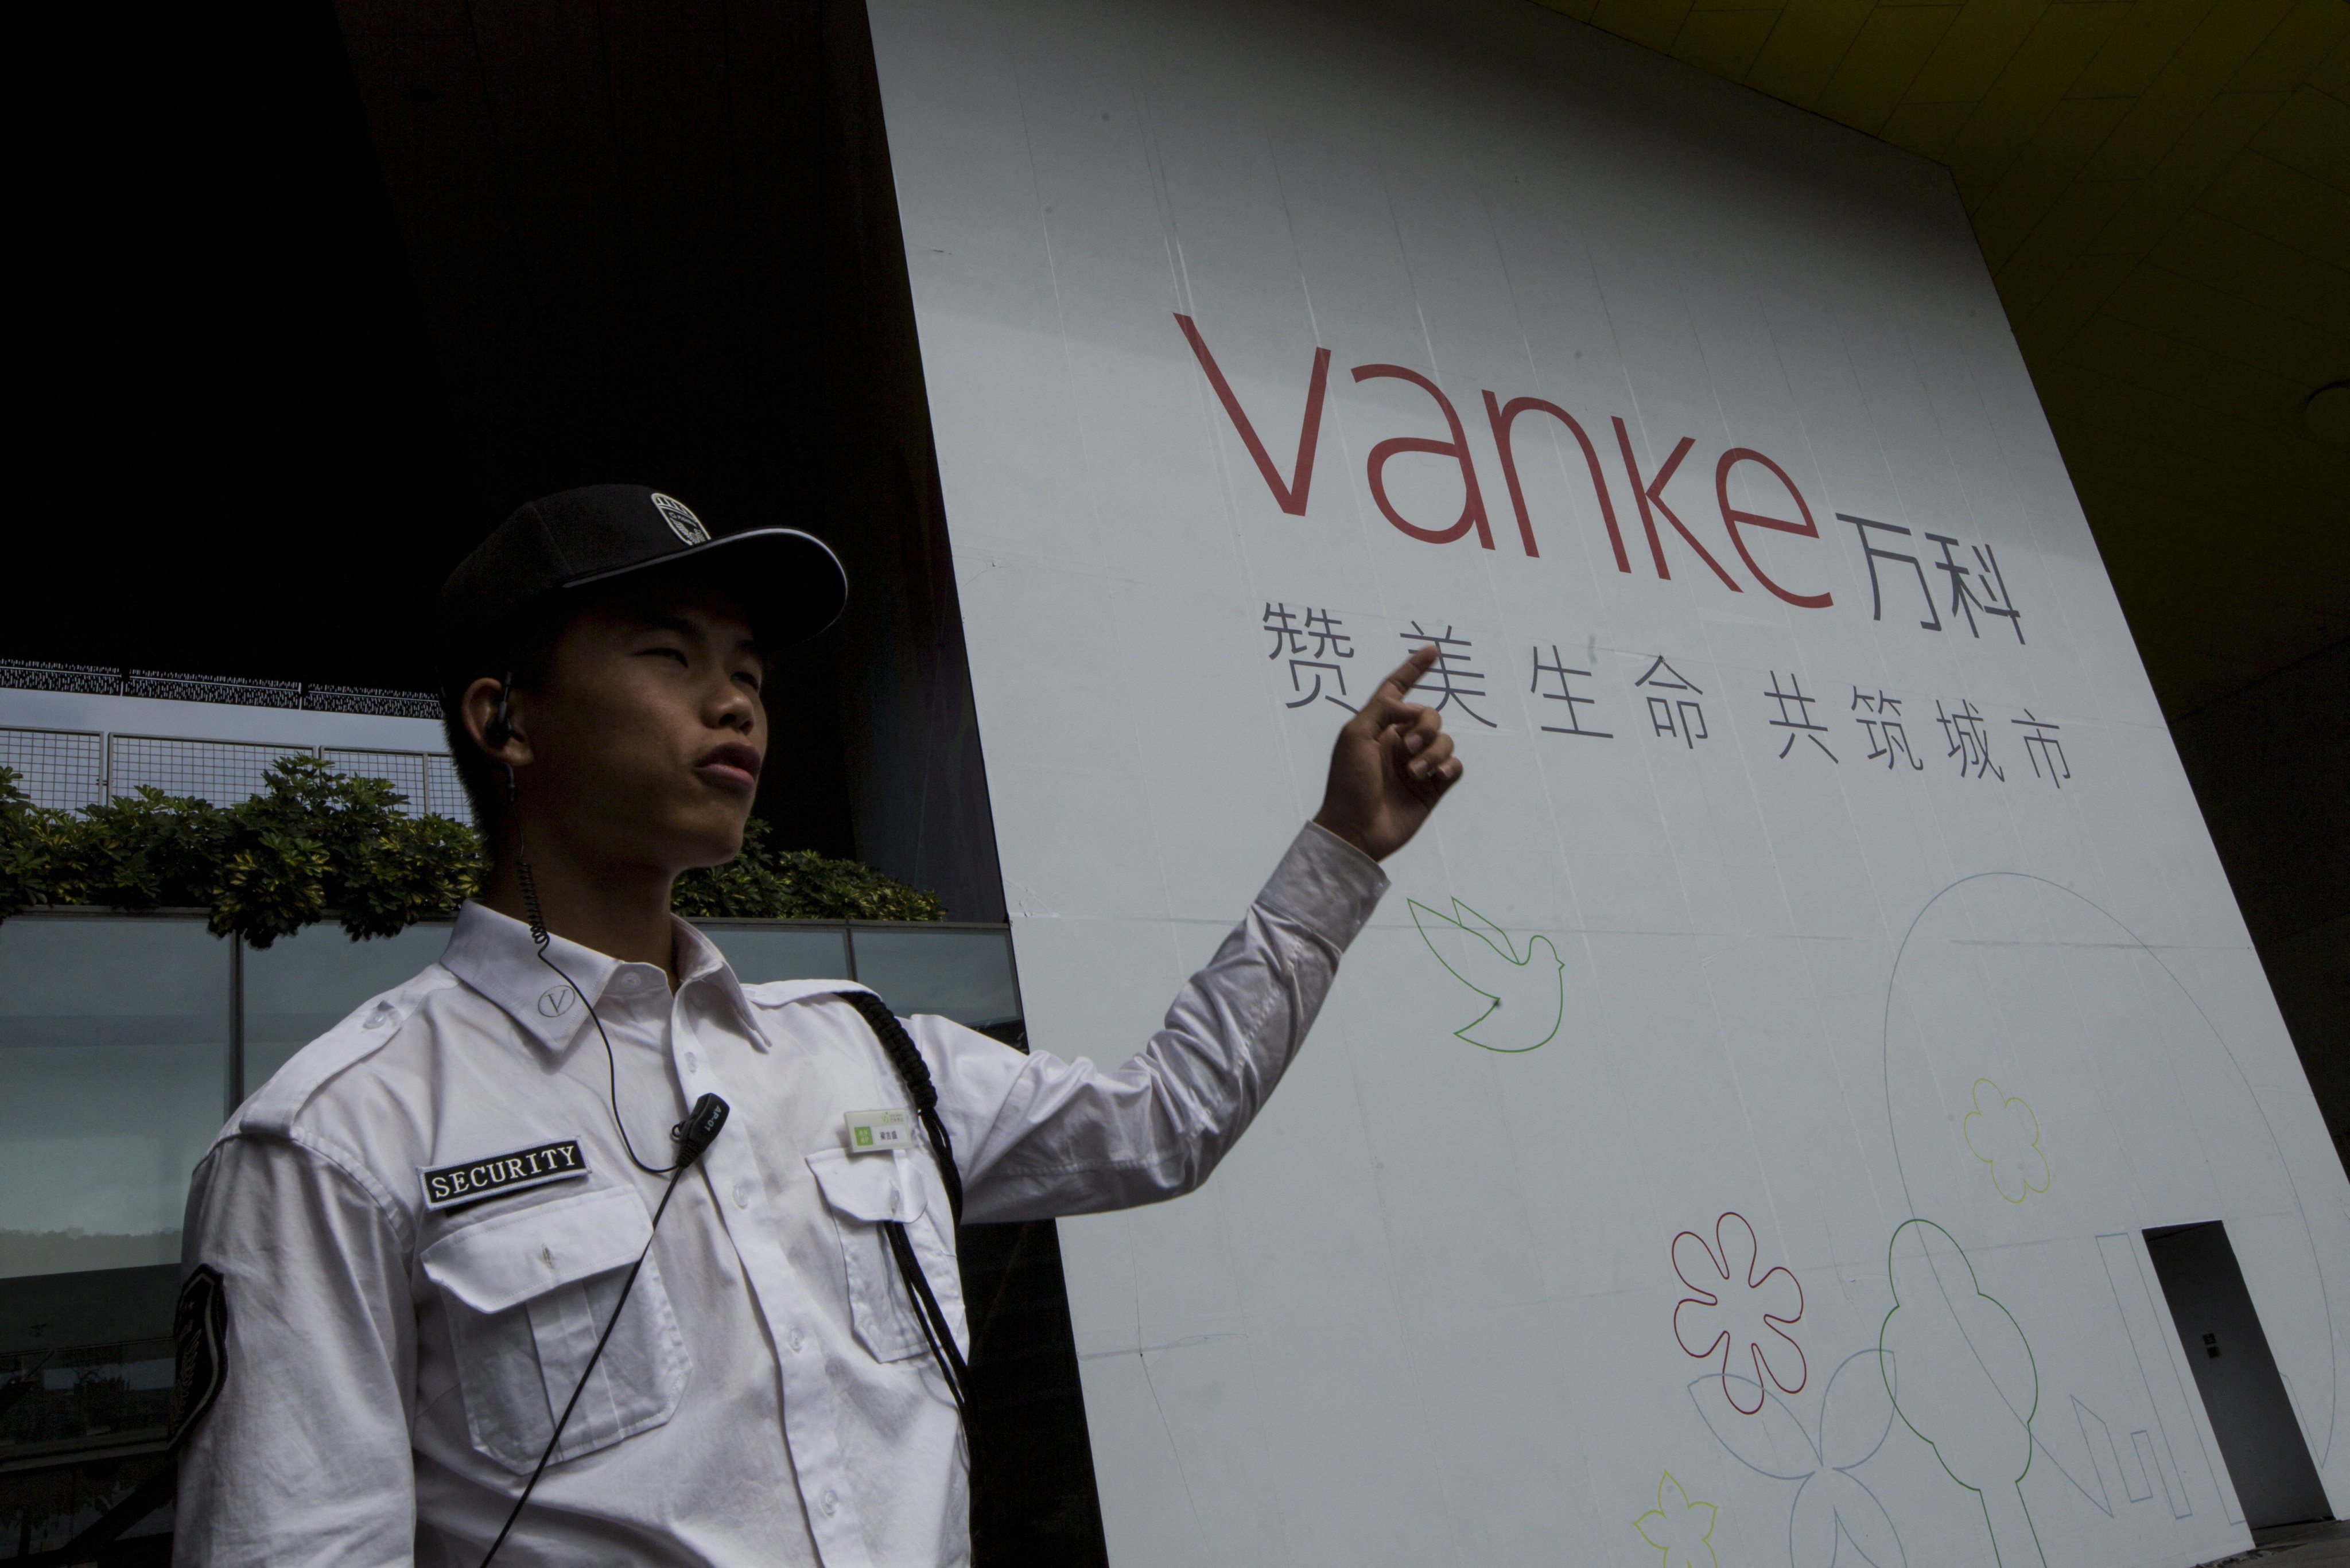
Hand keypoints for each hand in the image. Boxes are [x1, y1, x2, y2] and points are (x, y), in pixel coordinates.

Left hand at [1312, 646, 1461, 860]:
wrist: (1356, 829)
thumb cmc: (1347, 783)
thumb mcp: (1355, 736)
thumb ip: (1382, 710)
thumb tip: (1413, 706)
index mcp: (1378, 726)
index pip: (1398, 689)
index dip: (1414, 669)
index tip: (1432, 651)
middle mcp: (1399, 742)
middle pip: (1430, 715)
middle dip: (1425, 726)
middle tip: (1408, 747)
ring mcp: (1417, 764)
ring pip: (1445, 740)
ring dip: (1433, 752)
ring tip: (1415, 773)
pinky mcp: (1432, 787)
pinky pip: (1455, 765)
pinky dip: (1448, 766)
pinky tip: (1433, 777)